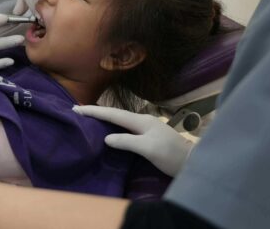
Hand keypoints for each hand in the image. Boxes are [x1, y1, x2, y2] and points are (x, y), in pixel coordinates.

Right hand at [72, 105, 193, 176]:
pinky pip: (125, 127)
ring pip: (120, 119)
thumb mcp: (148, 149)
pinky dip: (113, 125)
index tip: (76, 108)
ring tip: (89, 117)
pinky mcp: (149, 135)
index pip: (113, 114)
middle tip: (78, 110)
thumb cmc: (171, 155)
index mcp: (141, 121)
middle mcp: (142, 120)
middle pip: (115, 114)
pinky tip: (110, 128)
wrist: (192, 162)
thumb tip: (106, 138)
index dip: (95, 111)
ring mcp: (146, 127)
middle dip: (97, 111)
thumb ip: (127, 142)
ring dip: (104, 117)